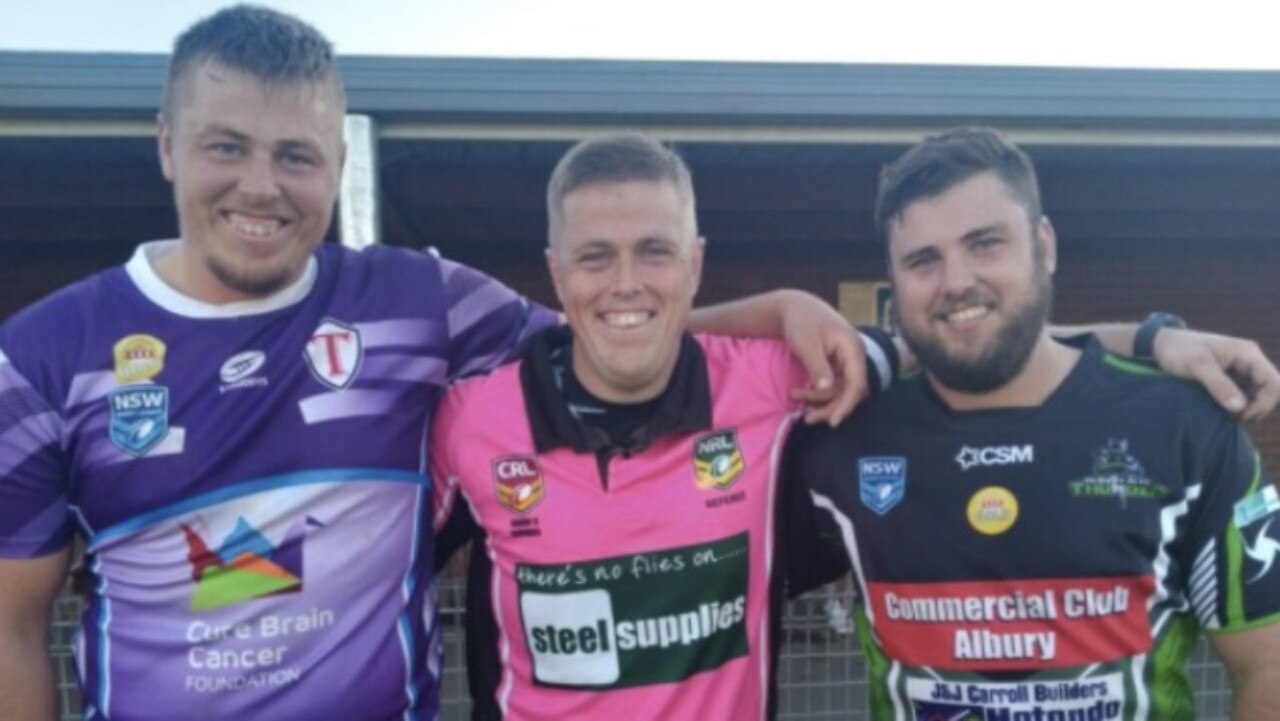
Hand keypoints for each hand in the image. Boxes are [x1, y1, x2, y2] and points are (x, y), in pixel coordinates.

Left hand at [778, 292, 867, 425]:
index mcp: (852, 348)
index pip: (857, 383)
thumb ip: (818, 366)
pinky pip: (834, 384)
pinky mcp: (838, 364)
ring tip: (795, 397)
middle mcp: (854, 355)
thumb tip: (827, 388)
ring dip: (820, 399)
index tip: (832, 421)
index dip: (847, 404)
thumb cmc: (801, 322)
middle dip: (830, 406)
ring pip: (840, 389)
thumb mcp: (806, 344)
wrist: (795, 307)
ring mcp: (846, 360)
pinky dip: (819, 392)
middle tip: (807, 419)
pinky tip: (802, 395)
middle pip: (850, 390)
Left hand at [1154, 328, 1279, 420]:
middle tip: (1235, 419)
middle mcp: (1249, 359)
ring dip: (1250, 408)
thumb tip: (1240, 407)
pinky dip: (1240, 404)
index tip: (1240, 415)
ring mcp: (1242, 367)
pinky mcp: (1232, 375)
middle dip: (1258, 408)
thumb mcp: (1196, 366)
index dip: (1263, 403)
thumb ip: (1218, 384)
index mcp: (1247, 353)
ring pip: (1260, 393)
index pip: (1273, 383)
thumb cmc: (1177, 351)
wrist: (1160, 344)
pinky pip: (1247, 393)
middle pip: (1271, 390)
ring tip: (1229, 417)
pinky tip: (1225, 412)